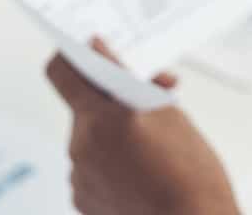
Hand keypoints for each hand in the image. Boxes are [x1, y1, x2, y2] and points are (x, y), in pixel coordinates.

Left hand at [45, 38, 238, 214]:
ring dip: (111, 133)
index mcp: (100, 117)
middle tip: (147, 104)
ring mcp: (79, 177)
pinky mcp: (83, 200)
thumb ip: (128, 79)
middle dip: (110, 100)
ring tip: (149, 147)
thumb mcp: (166, 111)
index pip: (61, 72)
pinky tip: (139, 172)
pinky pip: (90, 168)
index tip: (86, 52)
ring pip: (90, 138)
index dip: (70, 56)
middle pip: (83, 106)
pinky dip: (109, 163)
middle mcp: (80, 146)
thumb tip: (103, 52)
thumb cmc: (191, 171)